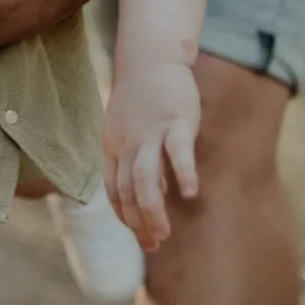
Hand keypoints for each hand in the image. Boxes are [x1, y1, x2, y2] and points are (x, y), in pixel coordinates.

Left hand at [102, 62, 200, 252]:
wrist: (150, 58)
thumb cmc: (140, 98)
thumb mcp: (128, 130)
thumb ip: (137, 160)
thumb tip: (155, 193)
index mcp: (114, 146)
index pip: (114, 190)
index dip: (125, 216)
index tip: (140, 236)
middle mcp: (128, 143)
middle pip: (128, 190)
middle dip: (138, 223)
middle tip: (152, 246)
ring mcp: (151, 133)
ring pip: (145, 178)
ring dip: (152, 210)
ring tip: (163, 235)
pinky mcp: (176, 121)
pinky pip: (177, 151)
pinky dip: (183, 173)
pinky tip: (190, 194)